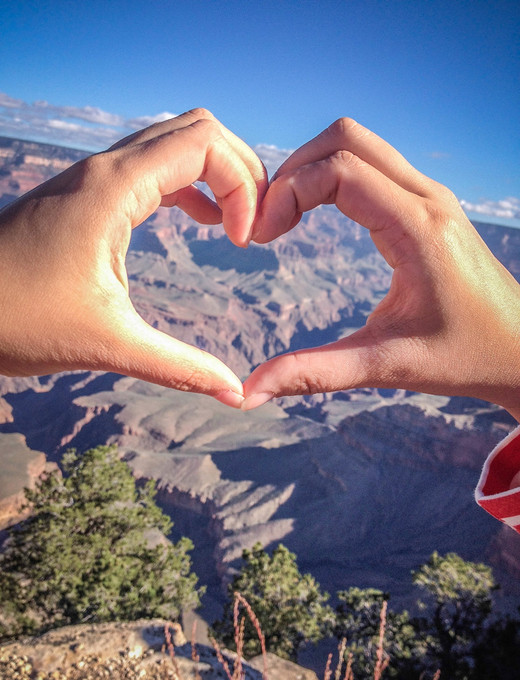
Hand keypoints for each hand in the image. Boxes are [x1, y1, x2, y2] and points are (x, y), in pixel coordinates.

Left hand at [0, 109, 267, 406]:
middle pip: (197, 130)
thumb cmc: (14, 319)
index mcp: (113, 189)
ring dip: (216, 175)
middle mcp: (106, 170)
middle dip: (240, 170)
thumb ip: (179, 366)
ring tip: (237, 225)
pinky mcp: (89, 196)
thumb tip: (235, 394)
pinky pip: (154, 168)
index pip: (205, 143)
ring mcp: (95, 178)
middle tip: (255, 224)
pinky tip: (202, 222)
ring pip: (175, 144)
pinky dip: (190, 186)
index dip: (243, 184)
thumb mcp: (107, 344)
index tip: (244, 242)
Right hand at [243, 118, 519, 420]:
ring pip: (358, 144)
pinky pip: (371, 164)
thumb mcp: (385, 366)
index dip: (288, 193)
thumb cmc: (465, 357)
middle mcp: (427, 199)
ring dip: (312, 169)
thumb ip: (313, 374)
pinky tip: (313, 216)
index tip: (263, 238)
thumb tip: (249, 392)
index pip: (339, 170)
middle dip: (293, 170)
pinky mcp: (427, 205)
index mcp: (418, 229)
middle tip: (268, 221)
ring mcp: (430, 197)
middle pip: (345, 138)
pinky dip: (332, 176)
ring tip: (284, 219)